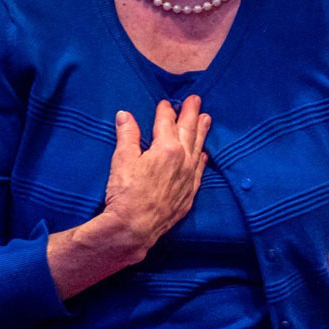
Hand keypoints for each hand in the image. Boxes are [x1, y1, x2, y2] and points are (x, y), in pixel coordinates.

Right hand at [98, 97, 210, 264]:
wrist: (134, 228)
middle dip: (191, 113)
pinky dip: (201, 159)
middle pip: (188, 131)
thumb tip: (125, 115)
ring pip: (198, 148)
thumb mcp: (122, 160)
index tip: (165, 103)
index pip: (167, 123)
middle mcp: (182, 161)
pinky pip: (199, 171)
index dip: (165, 111)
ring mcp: (188, 178)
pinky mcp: (188, 195)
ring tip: (207, 118)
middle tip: (196, 99)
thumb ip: (127, 135)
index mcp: (167, 148)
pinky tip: (203, 154)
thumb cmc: (125, 193)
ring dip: (202, 132)